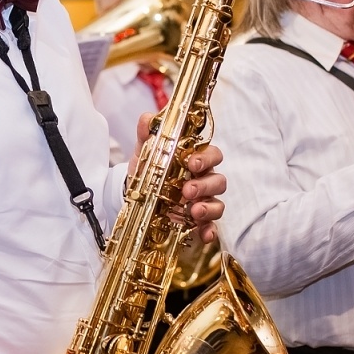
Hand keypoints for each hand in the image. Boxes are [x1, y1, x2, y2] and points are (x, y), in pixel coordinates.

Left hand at [129, 114, 227, 243]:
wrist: (135, 195)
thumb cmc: (148, 170)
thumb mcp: (145, 153)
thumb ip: (147, 136)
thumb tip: (147, 119)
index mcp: (196, 161)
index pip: (212, 155)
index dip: (206, 158)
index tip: (191, 163)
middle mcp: (204, 181)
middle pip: (219, 180)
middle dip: (205, 185)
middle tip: (187, 191)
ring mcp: (203, 202)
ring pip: (218, 203)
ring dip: (208, 207)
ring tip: (193, 211)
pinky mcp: (198, 222)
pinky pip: (212, 226)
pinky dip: (211, 230)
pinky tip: (204, 234)